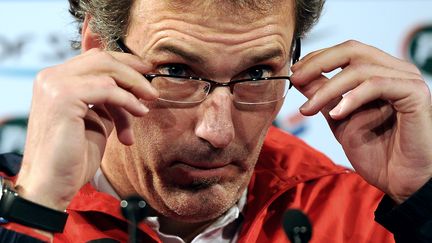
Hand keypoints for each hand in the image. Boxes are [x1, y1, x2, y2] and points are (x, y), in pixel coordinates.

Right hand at [15, 49, 157, 209]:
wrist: (52, 184)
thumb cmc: (72, 158)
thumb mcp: (96, 122)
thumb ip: (108, 103)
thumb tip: (132, 91)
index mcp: (56, 81)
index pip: (95, 59)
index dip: (124, 63)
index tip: (146, 73)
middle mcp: (51, 77)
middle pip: (102, 59)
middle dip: (133, 72)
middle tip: (152, 89)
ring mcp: (55, 84)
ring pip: (107, 69)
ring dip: (134, 87)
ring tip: (147, 106)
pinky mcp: (64, 96)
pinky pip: (108, 89)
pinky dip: (128, 100)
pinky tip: (140, 112)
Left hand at [290, 40, 431, 203]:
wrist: (400, 181)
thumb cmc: (375, 152)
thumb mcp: (339, 119)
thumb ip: (323, 96)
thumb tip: (299, 77)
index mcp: (379, 73)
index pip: (346, 52)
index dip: (317, 58)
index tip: (294, 72)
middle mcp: (395, 71)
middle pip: (352, 50)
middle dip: (318, 63)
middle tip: (296, 78)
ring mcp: (407, 80)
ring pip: (360, 69)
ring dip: (328, 88)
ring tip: (309, 109)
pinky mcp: (415, 93)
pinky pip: (378, 85)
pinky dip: (352, 97)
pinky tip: (336, 114)